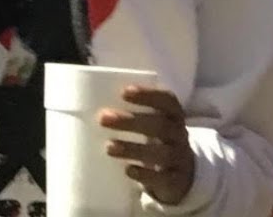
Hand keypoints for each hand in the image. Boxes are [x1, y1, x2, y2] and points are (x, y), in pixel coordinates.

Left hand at [98, 85, 195, 204]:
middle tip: (103, 118)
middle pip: (161, 125)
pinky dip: (145, 174)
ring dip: (133, 149)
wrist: (181, 174)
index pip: (168, 100)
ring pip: (161, 153)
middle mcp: (179, 135)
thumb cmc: (157, 140)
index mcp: (174, 115)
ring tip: (108, 147)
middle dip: (131, 121)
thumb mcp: (153, 124)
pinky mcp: (175, 181)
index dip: (149, 95)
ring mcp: (179, 159)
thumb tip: (91, 104)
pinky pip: (164, 178)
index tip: (124, 92)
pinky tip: (128, 170)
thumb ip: (133, 113)